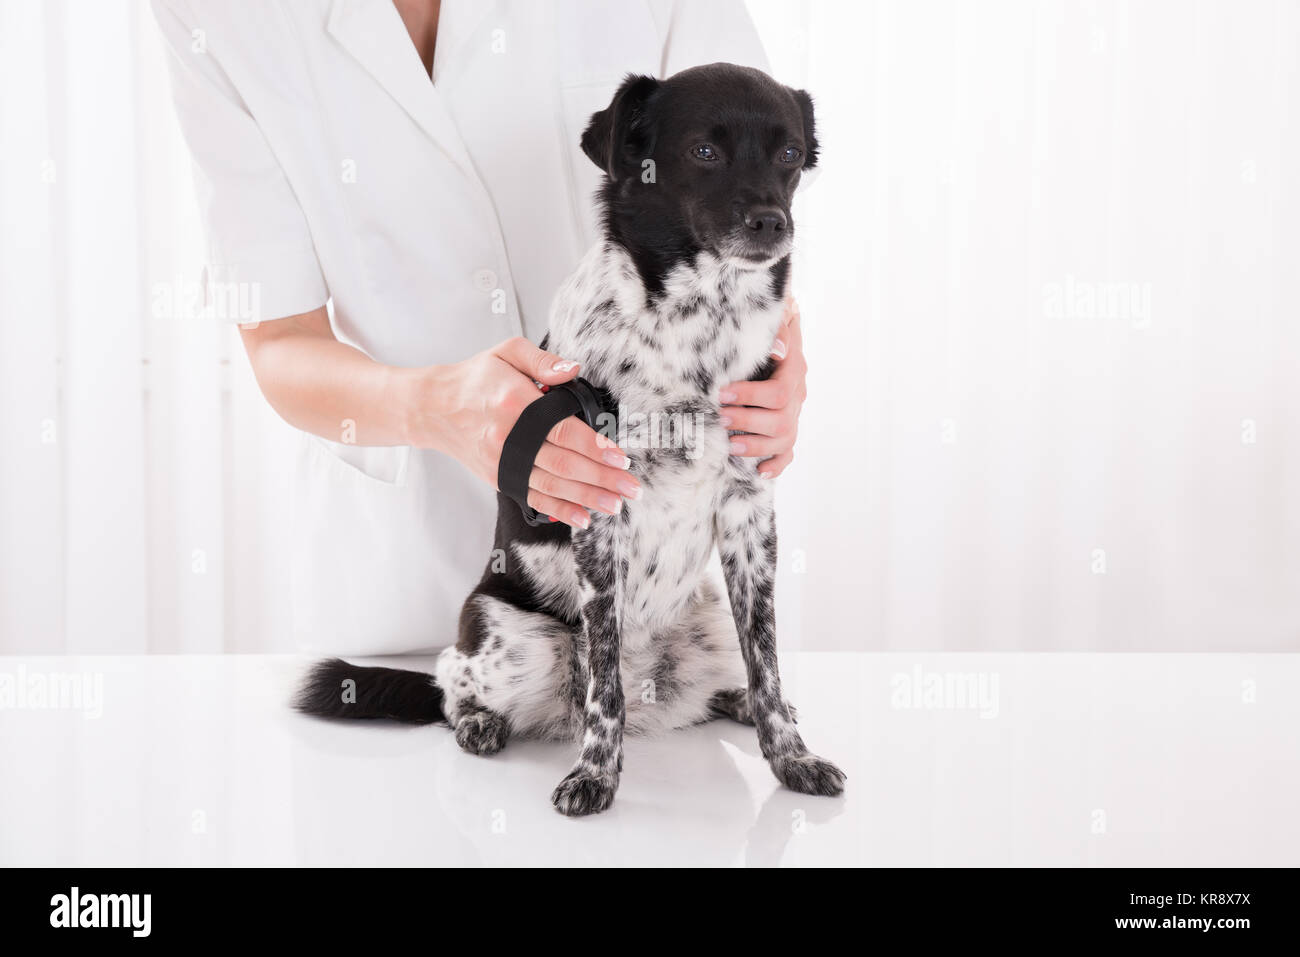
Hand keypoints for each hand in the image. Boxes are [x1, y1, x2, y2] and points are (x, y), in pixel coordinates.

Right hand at [405, 337, 640, 528]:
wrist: (433, 407)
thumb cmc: (474, 378)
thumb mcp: (506, 352)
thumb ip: (542, 361)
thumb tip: (573, 369)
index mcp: (514, 402)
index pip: (562, 429)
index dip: (594, 446)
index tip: (620, 457)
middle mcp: (508, 436)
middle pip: (563, 463)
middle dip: (601, 478)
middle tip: (631, 488)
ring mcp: (501, 462)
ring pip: (551, 486)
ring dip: (587, 497)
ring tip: (615, 504)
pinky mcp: (498, 477)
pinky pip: (533, 498)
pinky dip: (559, 510)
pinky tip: (582, 517)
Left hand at [718, 296, 806, 477]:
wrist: (777, 334)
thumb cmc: (767, 327)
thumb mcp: (775, 320)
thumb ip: (777, 332)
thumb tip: (777, 351)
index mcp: (794, 370)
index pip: (778, 392)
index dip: (750, 396)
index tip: (722, 393)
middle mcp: (797, 395)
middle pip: (781, 420)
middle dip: (747, 421)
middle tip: (720, 417)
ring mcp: (794, 414)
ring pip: (785, 440)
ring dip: (756, 446)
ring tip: (730, 445)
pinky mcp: (787, 429)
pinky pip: (788, 453)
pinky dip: (775, 465)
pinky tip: (758, 471)